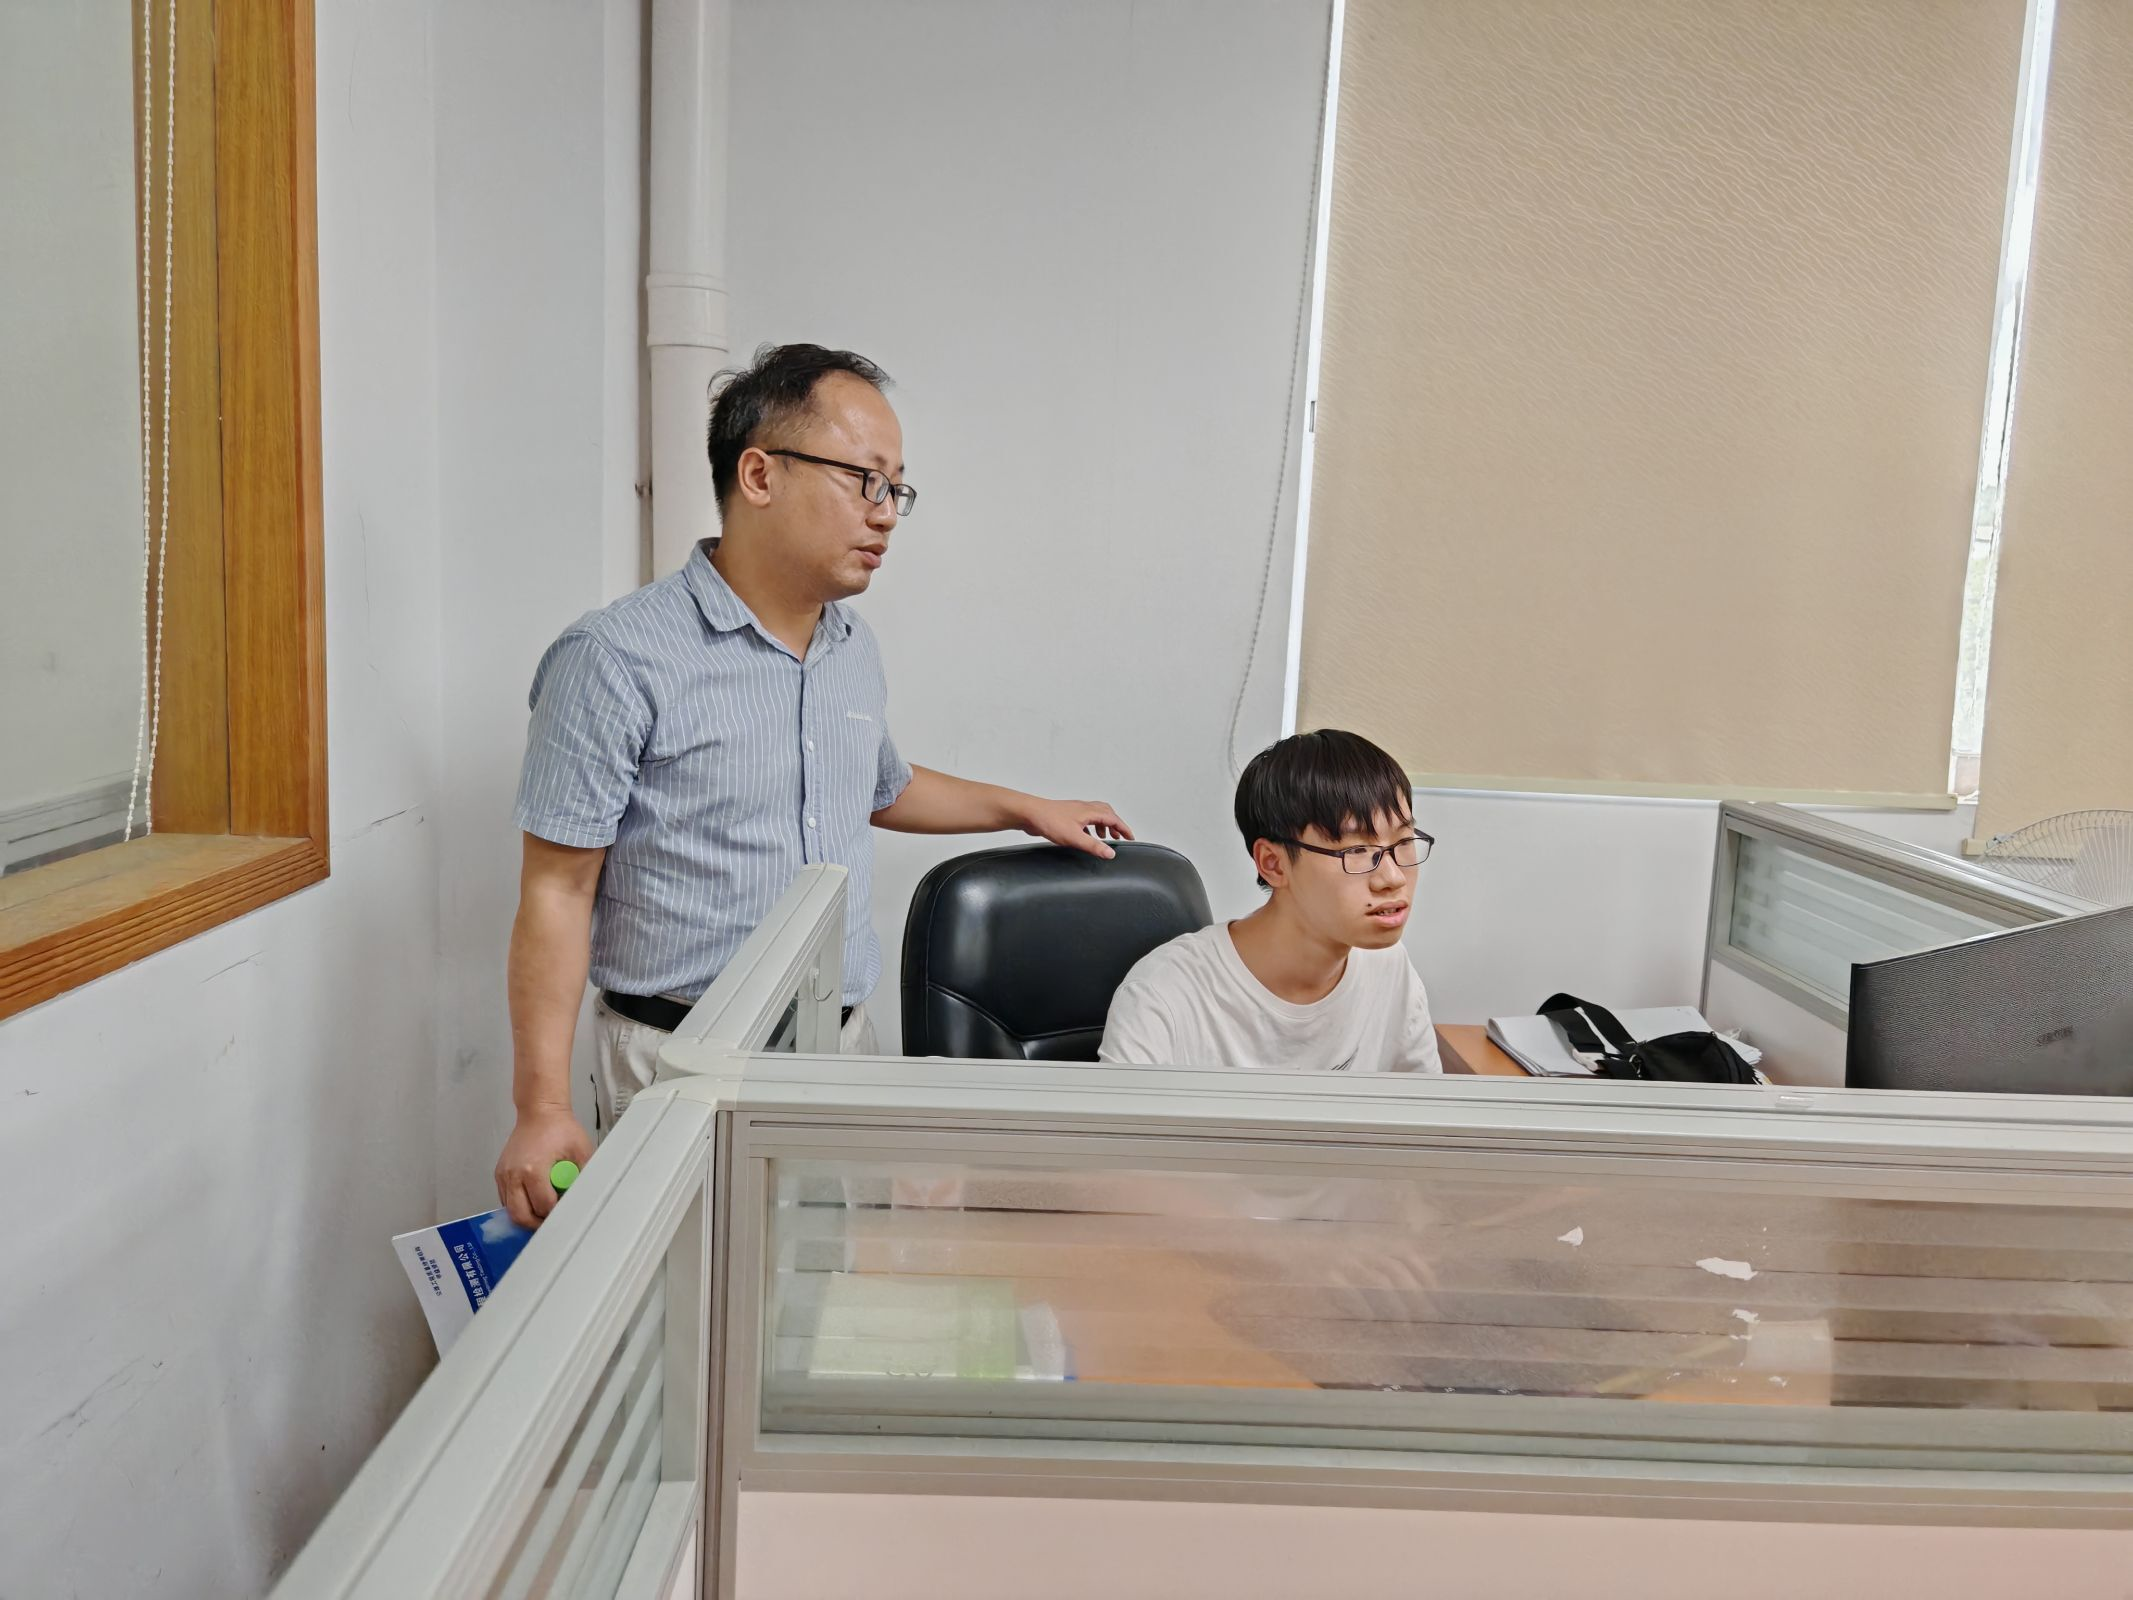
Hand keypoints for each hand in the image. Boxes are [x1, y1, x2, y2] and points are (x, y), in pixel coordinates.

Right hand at [495, 1105, 593, 1228]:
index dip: (555, 1216)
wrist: (539, 1111)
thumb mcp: (581, 1151)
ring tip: (543, 1214)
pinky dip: (518, 1206)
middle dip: (537, 1225)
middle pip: (520, 1216)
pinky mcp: (499, 1173)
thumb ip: (584, 1176)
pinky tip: (532, 1202)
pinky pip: (505, 1200)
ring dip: (526, 1217)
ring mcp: (503, 1175)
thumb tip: (588, 1198)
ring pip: (510, 1211)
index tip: (566, 1216)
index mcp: (533, 1170)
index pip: (543, 1207)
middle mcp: (513, 1175)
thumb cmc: (561, 1129)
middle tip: (552, 1224)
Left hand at [1020, 797, 1133, 858]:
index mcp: (1089, 811)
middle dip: (1115, 825)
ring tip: (1104, 838)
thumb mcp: (1075, 838)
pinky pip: (1084, 819)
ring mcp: (1074, 811)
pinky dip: (1090, 827)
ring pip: (1095, 815)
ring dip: (1103, 825)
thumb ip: (1093, 846)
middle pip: (1106, 813)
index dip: (1123, 828)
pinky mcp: (1066, 816)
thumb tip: (1110, 853)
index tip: (1130, 837)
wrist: (1029, 814)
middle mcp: (1084, 808)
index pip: (1113, 818)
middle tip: (1119, 837)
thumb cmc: (1049, 821)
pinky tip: (1085, 837)